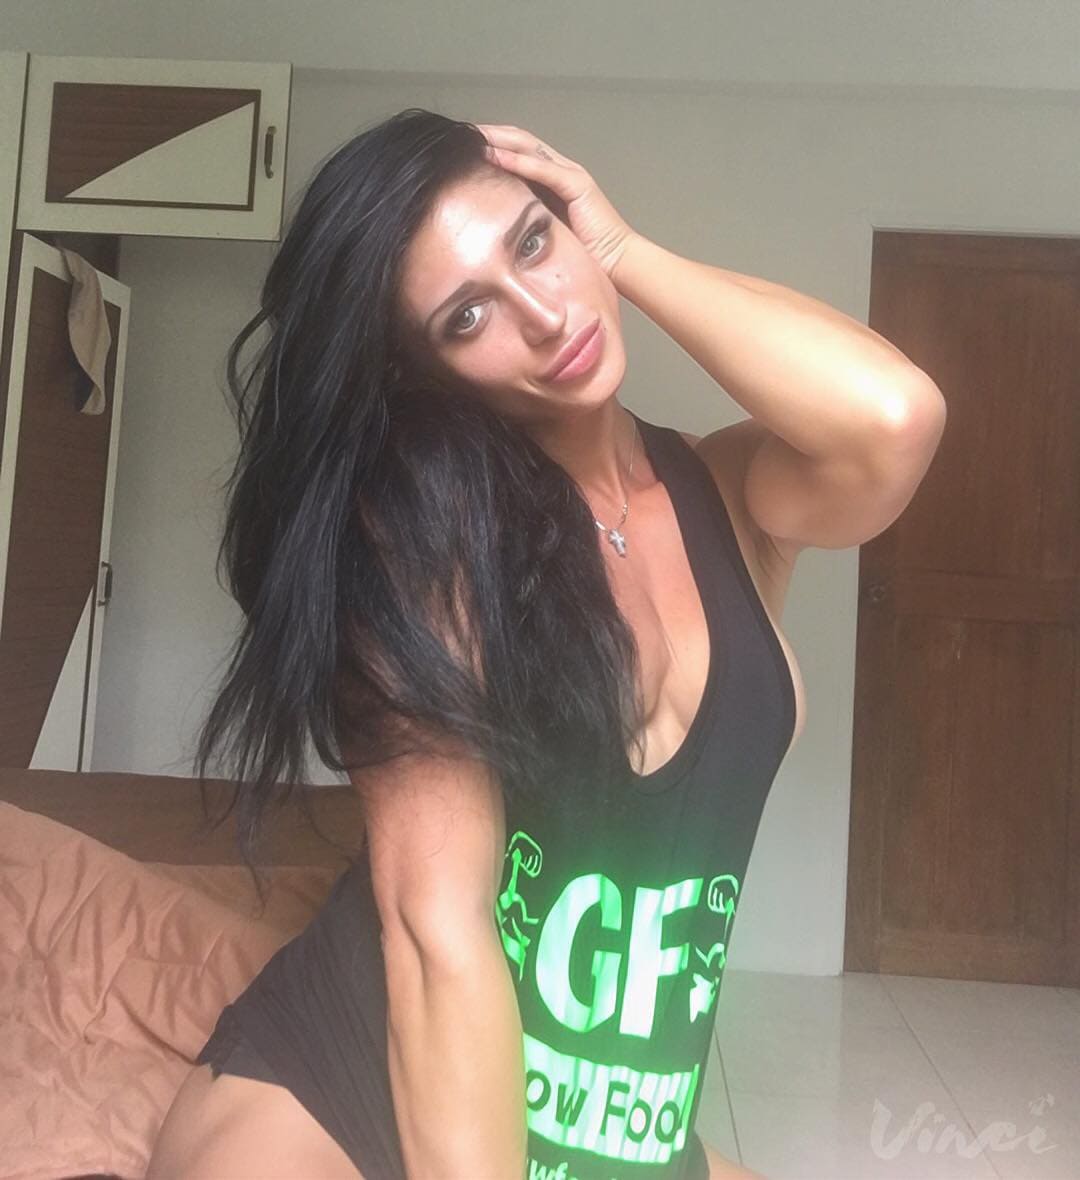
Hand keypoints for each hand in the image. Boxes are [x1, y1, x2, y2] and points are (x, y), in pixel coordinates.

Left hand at [475, 123, 637, 282]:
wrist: (617, 262)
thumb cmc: (584, 253)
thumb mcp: (544, 230)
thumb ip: (526, 218)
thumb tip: (494, 222)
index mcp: (553, 180)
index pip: (519, 151)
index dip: (493, 143)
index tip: (466, 144)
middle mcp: (562, 169)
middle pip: (520, 141)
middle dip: (491, 134)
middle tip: (462, 132)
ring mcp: (571, 173)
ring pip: (528, 147)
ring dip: (499, 139)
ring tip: (473, 136)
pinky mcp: (578, 185)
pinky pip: (543, 168)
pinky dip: (517, 161)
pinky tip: (494, 155)